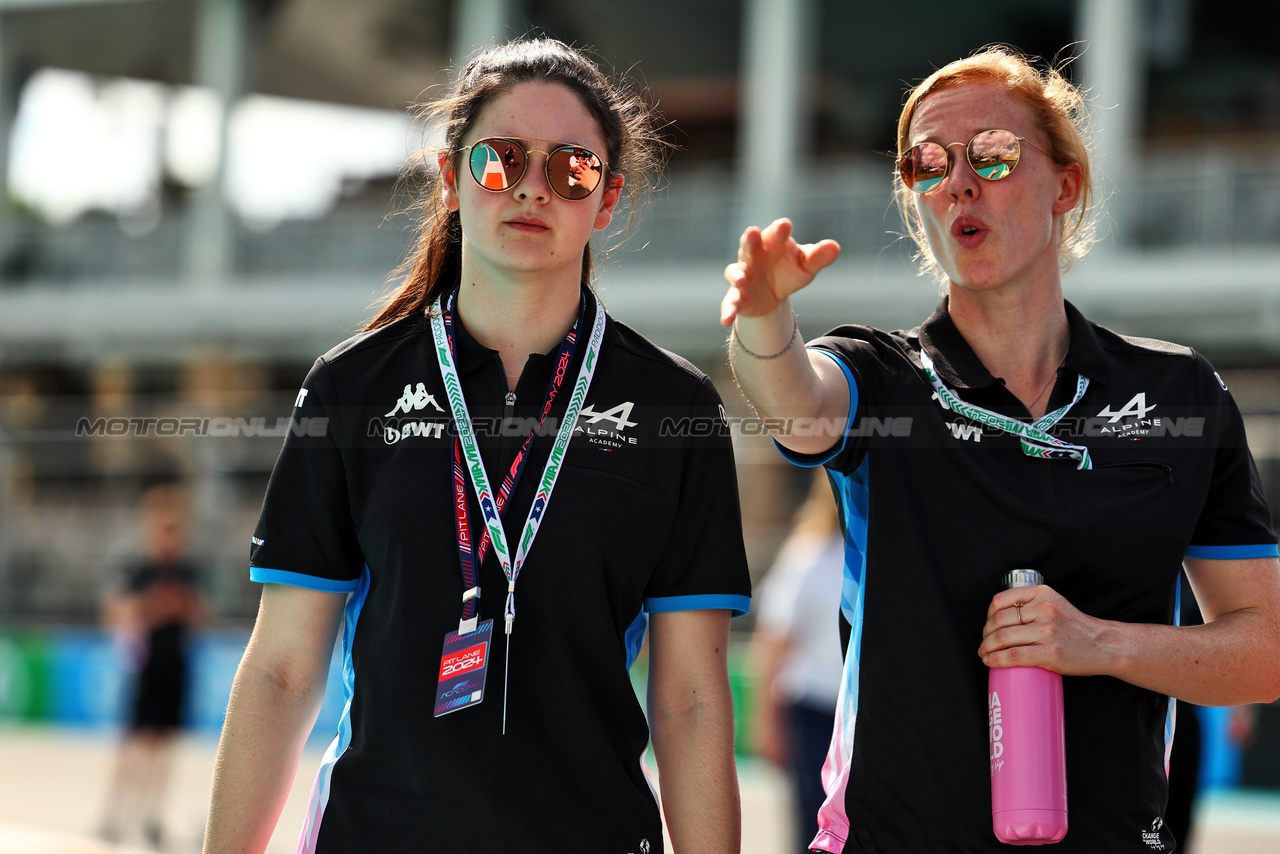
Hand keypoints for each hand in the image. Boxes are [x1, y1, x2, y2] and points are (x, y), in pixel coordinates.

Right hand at [720, 218, 839, 325]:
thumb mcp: (806, 265)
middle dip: (751, 240)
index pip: (775, 234)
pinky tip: (725, 320)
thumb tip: (835, 247)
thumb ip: (819, 256)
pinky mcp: (737, 295)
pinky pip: (730, 301)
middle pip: (750, 245)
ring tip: (742, 278)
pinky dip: (727, 310)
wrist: (772, 295)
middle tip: (753, 232)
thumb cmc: (789, 270)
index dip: (779, 230)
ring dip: (737, 274)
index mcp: (772, 243)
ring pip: (735, 272)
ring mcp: (743, 275)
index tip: (785, 225)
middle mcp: (754, 256)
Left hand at [978, 584, 1108, 675]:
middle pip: (999, 620)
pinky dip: (996, 659)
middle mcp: (1045, 609)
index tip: (988, 624)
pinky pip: (1014, 655)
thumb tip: (1000, 617)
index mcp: (1043, 594)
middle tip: (985, 643)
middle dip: (986, 634)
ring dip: (987, 647)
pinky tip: (991, 661)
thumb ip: (1032, 604)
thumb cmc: (1076, 627)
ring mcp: (1048, 631)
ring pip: (1003, 637)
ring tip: (985, 653)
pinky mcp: (1050, 653)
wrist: (1104, 645)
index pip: (1001, 600)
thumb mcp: (1055, 604)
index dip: (988, 614)